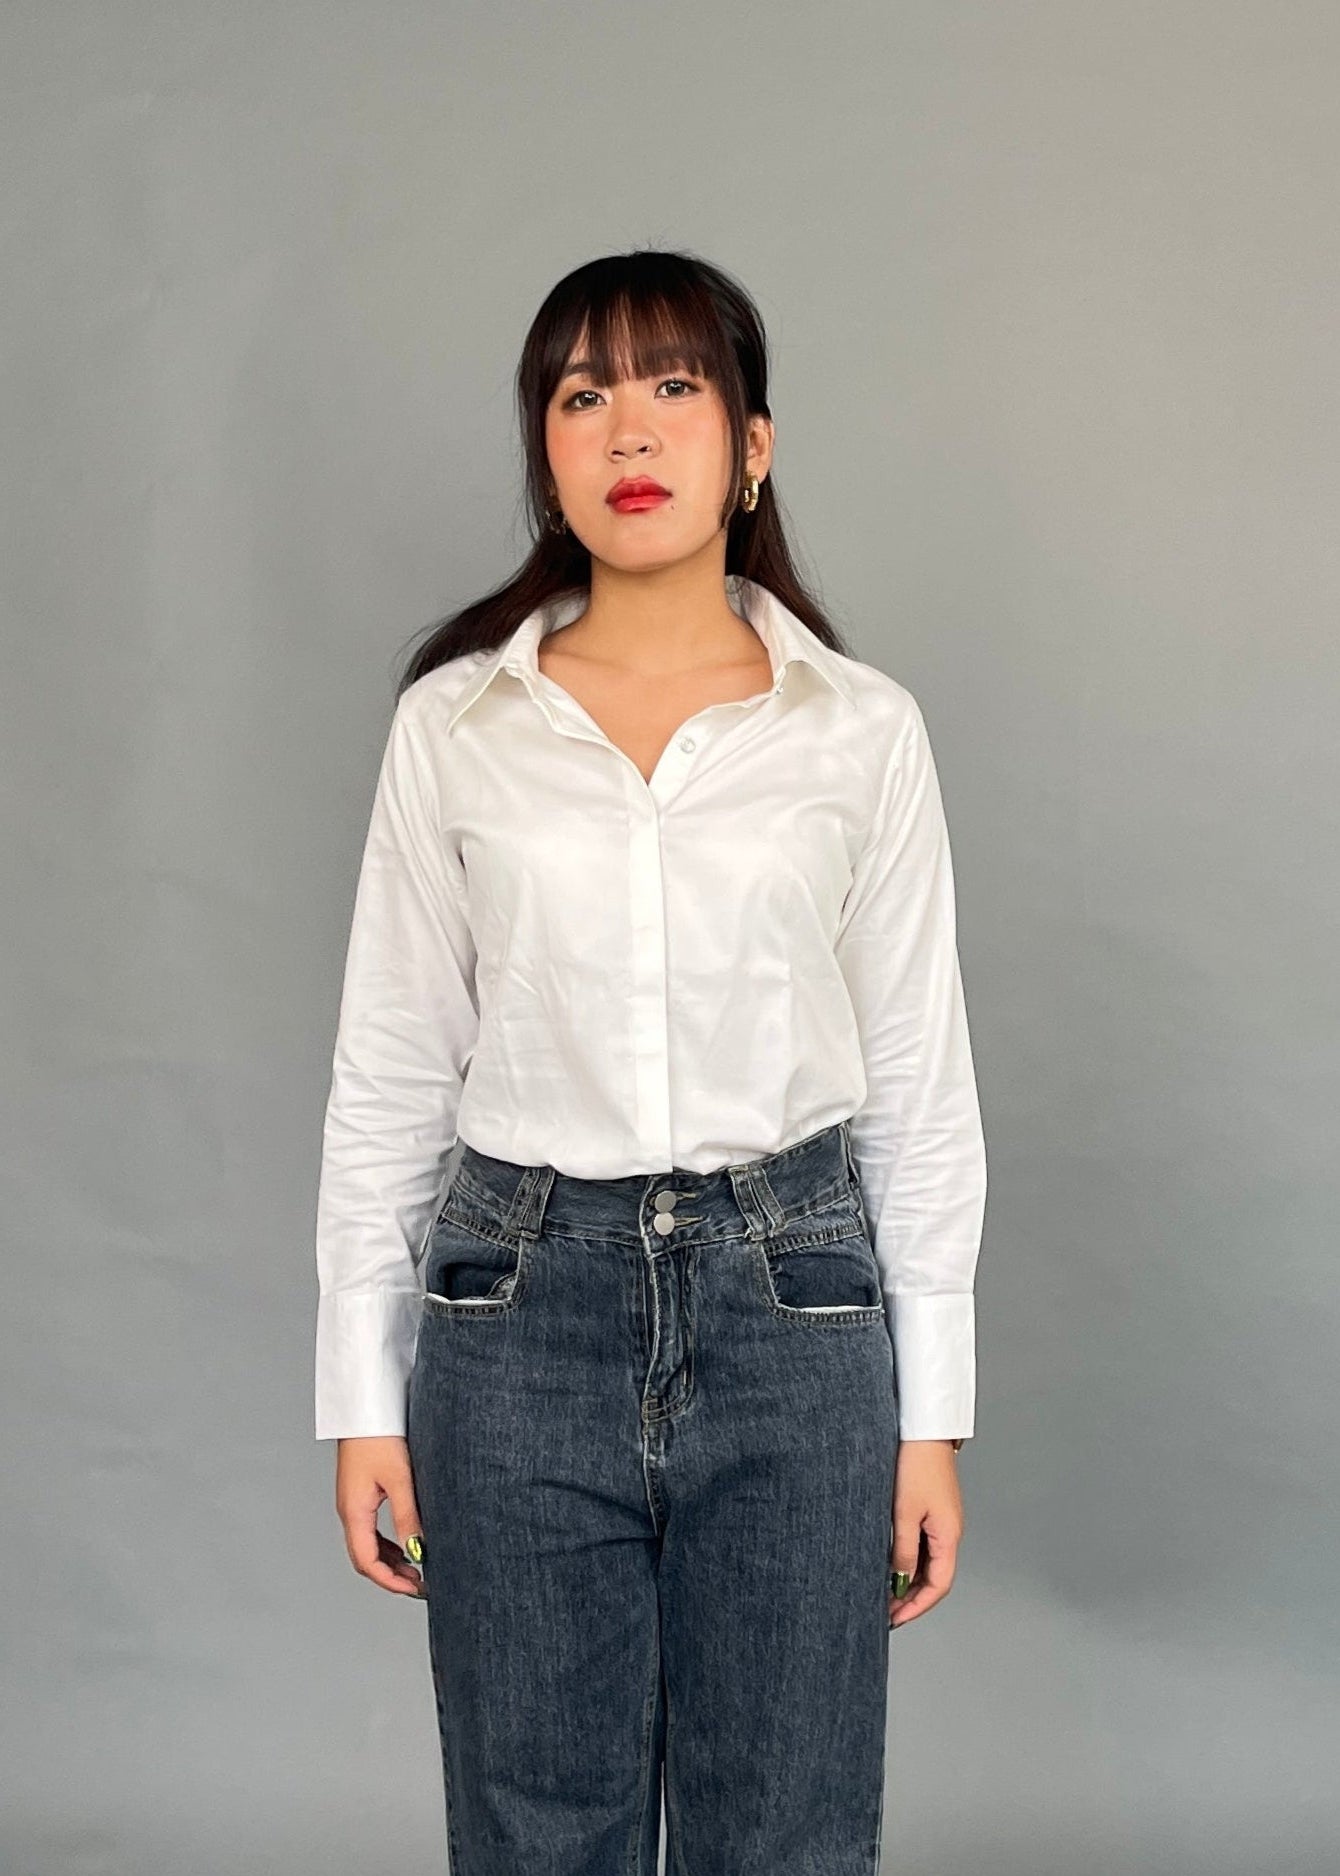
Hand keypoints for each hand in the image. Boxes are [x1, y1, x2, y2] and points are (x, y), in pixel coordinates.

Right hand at [335, 1436, 427, 1598]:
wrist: (365, 1407)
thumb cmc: (379, 1436)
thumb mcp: (400, 1478)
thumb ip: (408, 1516)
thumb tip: (419, 1550)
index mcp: (354, 1511)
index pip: (367, 1562)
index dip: (389, 1582)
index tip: (414, 1590)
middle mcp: (349, 1511)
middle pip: (364, 1558)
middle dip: (390, 1576)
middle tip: (419, 1586)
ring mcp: (353, 1503)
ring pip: (367, 1545)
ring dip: (390, 1561)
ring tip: (416, 1569)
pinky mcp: (360, 1493)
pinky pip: (370, 1530)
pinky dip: (387, 1544)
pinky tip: (406, 1543)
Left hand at [888, 1440, 963, 1628]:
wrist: (923, 1429)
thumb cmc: (915, 1465)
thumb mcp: (903, 1512)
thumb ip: (903, 1550)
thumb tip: (900, 1581)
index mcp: (949, 1535)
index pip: (939, 1585)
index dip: (918, 1606)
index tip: (895, 1619)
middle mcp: (950, 1531)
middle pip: (935, 1577)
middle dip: (912, 1598)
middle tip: (885, 1612)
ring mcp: (943, 1520)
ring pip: (929, 1562)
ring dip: (909, 1580)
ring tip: (884, 1592)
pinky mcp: (934, 1509)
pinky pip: (924, 1545)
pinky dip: (909, 1560)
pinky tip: (891, 1563)